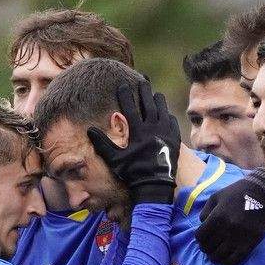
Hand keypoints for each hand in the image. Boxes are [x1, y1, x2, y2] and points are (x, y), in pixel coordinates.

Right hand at [87, 74, 176, 205]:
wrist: (155, 185)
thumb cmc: (132, 172)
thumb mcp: (115, 159)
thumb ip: (102, 143)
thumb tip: (89, 129)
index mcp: (138, 130)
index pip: (130, 107)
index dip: (126, 94)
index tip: (122, 84)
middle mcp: (153, 128)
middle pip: (149, 103)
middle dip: (144, 90)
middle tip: (142, 80)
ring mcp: (166, 132)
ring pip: (163, 110)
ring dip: (158, 101)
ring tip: (155, 94)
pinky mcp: (174, 139)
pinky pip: (172, 123)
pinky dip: (168, 117)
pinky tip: (167, 114)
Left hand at [194, 171, 264, 264]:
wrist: (264, 192)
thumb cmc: (238, 193)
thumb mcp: (217, 196)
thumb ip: (205, 212)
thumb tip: (201, 226)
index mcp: (217, 216)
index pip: (200, 237)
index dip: (199, 239)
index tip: (203, 239)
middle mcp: (227, 229)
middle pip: (208, 248)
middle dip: (206, 248)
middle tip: (209, 247)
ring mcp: (239, 237)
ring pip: (219, 256)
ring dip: (214, 257)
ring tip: (215, 254)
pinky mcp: (250, 243)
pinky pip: (234, 260)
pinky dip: (226, 262)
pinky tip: (225, 258)